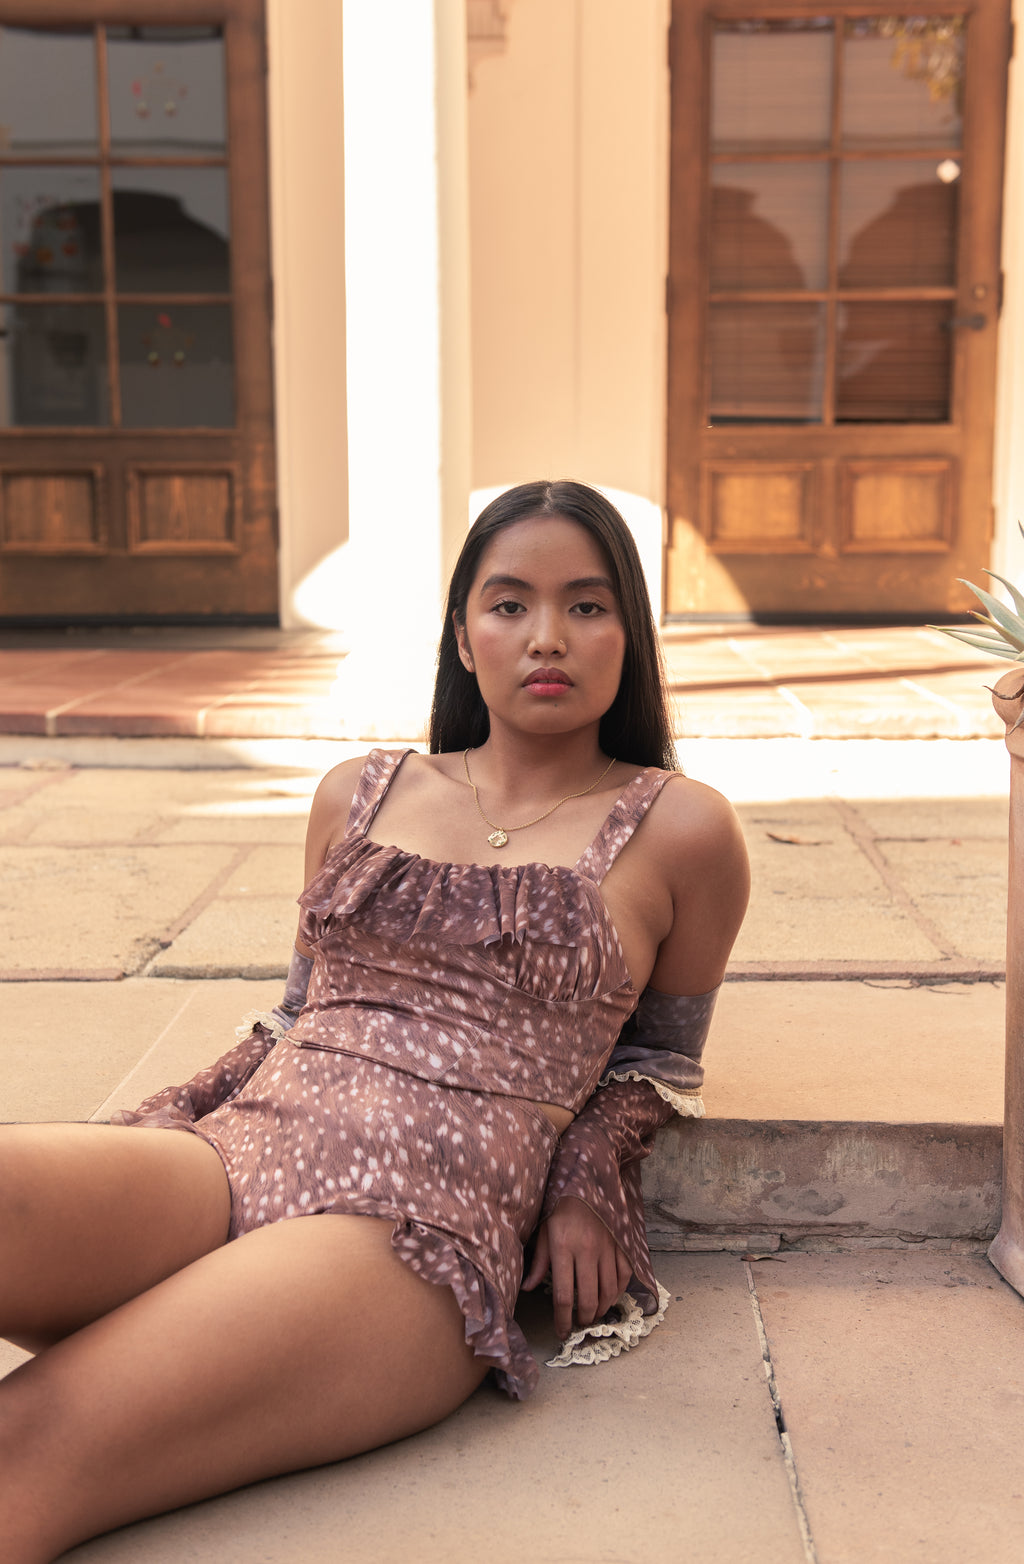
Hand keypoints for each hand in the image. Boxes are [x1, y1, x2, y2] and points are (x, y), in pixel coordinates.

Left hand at [522, 1196, 632, 1339]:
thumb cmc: (558, 1209)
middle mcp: (586, 1251)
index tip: (562, 1332)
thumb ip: (539, 1262)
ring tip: (592, 1314)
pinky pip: (623, 1276)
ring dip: (600, 1309)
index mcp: (563, 1248)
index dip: (562, 1320)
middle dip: (583, 1319)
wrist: (585, 1181)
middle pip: (587, 1299)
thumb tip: (527, 1288)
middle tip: (578, 1324)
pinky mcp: (620, 1244)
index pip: (563, 1296)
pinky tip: (609, 1297)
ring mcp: (606, 1248)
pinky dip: (618, 1292)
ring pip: (608, 1292)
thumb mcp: (543, 1232)